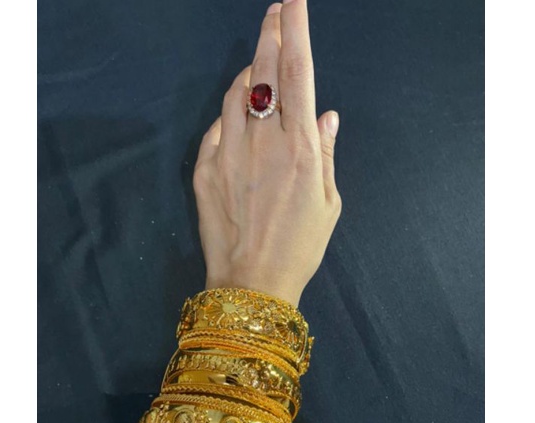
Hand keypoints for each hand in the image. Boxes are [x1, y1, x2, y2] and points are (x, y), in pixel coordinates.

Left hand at [193, 0, 341, 306]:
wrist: (251, 283)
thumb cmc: (299, 248)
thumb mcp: (328, 203)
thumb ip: (326, 153)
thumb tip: (327, 115)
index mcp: (301, 147)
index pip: (299, 71)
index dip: (296, 28)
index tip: (294, 0)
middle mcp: (263, 140)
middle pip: (265, 69)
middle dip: (271, 31)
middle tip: (275, 9)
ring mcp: (229, 151)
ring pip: (236, 91)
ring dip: (248, 68)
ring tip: (259, 58)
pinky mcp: (205, 168)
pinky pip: (218, 124)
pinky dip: (230, 110)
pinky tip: (238, 110)